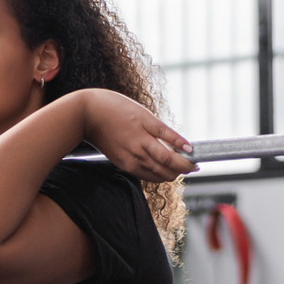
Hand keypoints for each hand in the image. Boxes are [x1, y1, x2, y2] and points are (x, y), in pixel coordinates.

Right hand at [76, 90, 195, 181]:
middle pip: (165, 169)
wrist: (86, 115)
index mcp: (144, 139)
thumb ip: (165, 132)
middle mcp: (137, 153)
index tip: (197, 162)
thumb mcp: (144, 114)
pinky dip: (155, 174)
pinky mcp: (121, 163)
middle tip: (192, 167)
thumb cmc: (114, 108)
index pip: (171, 158)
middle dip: (181, 170)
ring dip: (169, 174)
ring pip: (155, 175)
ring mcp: (128, 161)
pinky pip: (143, 174)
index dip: (186, 163)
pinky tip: (161, 168)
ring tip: (180, 168)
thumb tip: (186, 145)